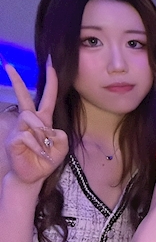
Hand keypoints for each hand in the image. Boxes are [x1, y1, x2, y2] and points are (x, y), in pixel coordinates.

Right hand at [3, 59, 67, 184]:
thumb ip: (61, 137)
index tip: (50, 64)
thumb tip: (49, 129)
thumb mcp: (62, 149)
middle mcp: (30, 122)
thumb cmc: (46, 161)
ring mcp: (19, 129)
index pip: (48, 98)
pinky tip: (39, 154)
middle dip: (17, 82)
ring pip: (30, 118)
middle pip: (25, 98)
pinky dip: (37, 146)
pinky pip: (27, 136)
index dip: (50, 82)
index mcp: (44, 121)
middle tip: (8, 66)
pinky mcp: (14, 139)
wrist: (32, 176)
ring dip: (41, 133)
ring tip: (45, 148)